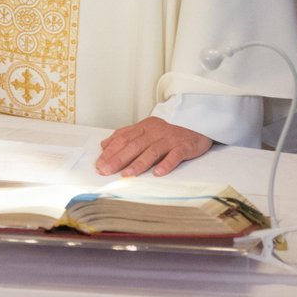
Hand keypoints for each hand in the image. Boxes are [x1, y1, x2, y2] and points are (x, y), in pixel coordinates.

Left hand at [96, 117, 212, 176]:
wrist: (198, 121)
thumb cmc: (168, 130)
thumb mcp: (144, 128)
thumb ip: (124, 136)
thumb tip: (104, 145)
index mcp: (143, 128)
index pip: (122, 139)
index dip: (110, 151)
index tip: (99, 164)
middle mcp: (154, 133)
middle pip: (133, 146)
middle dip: (117, 159)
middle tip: (106, 171)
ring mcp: (169, 139)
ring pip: (152, 151)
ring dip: (138, 164)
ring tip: (127, 174)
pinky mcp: (184, 146)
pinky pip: (175, 156)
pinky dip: (166, 164)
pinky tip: (157, 173)